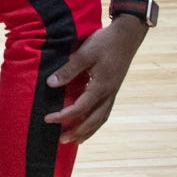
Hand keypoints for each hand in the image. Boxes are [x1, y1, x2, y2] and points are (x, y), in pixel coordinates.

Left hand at [44, 18, 146, 143]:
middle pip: (93, 120)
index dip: (63, 115)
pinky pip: (105, 111)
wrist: (128, 35)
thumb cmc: (106, 42)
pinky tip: (89, 123)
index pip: (80, 108)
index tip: (48, 119)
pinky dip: (96, 121)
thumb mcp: (84, 53)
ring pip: (101, 118)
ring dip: (88, 130)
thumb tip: (50, 84)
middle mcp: (108, 93)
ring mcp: (113, 92)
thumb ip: (68, 70)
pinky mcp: (113, 88)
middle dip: (77, 132)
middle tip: (61, 141)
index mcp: (101, 86)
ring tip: (76, 140)